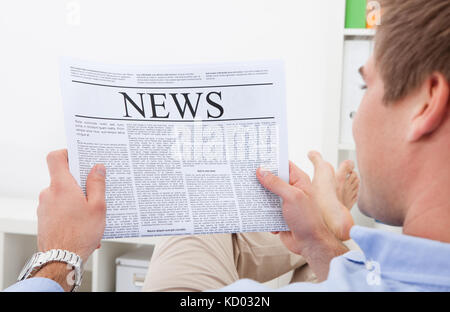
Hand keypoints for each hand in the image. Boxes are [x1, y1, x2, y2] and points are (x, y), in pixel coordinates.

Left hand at [37, 149, 105, 262]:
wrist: (62, 260)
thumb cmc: (80, 235)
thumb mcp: (98, 206)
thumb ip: (97, 184)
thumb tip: (97, 168)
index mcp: (61, 186)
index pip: (56, 157)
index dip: (67, 153)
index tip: (80, 156)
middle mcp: (49, 194)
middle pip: (63, 177)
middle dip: (80, 182)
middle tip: (96, 190)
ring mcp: (44, 207)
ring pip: (63, 194)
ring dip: (77, 199)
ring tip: (92, 214)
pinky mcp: (45, 218)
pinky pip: (59, 208)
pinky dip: (71, 211)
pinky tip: (84, 224)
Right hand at [257, 155, 350, 279]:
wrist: (309, 244)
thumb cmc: (308, 220)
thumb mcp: (292, 197)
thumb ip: (276, 183)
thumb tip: (262, 171)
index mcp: (299, 180)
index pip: (284, 165)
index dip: (272, 161)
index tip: (257, 158)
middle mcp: (292, 190)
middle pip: (273, 179)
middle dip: (261, 179)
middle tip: (246, 175)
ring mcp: (285, 202)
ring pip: (267, 194)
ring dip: (259, 197)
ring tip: (248, 194)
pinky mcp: (278, 214)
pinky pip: (265, 209)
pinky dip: (261, 211)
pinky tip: (257, 213)